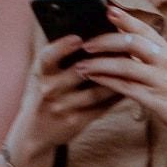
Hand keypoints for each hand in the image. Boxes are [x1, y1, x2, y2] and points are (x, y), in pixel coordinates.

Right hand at [9, 33, 122, 153]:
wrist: (34, 132)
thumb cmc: (44, 94)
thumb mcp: (44, 75)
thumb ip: (60, 58)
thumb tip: (91, 33)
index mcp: (41, 74)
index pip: (47, 57)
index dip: (62, 47)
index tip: (78, 37)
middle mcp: (49, 91)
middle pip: (77, 73)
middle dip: (101, 59)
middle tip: (122, 46)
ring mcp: (63, 108)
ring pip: (95, 91)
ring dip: (115, 78)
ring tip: (132, 63)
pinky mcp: (76, 122)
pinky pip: (101, 107)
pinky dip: (115, 95)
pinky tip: (128, 84)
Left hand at [76, 6, 166, 142]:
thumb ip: (147, 55)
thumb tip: (122, 40)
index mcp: (166, 51)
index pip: (144, 28)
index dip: (126, 18)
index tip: (107, 9)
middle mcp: (164, 61)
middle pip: (132, 43)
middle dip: (105, 41)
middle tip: (85, 44)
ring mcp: (161, 80)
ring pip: (126, 66)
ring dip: (100, 64)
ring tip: (80, 66)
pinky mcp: (156, 99)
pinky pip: (127, 88)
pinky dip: (107, 82)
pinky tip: (93, 80)